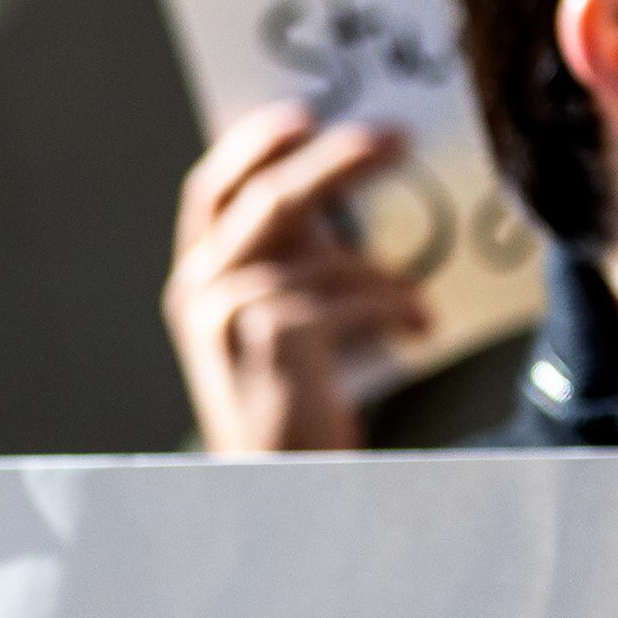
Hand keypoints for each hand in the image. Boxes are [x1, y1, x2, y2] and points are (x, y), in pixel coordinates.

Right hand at [161, 101, 425, 454]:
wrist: (283, 503)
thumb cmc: (294, 420)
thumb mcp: (280, 329)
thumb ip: (291, 266)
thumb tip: (342, 194)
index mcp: (195, 286)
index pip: (211, 190)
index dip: (255, 143)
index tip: (308, 113)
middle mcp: (199, 294)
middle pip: (269, 198)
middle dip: (337, 161)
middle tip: (399, 138)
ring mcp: (230, 315)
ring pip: (326, 257)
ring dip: (387, 275)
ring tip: (422, 303)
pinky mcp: (274, 337)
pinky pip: (352, 294)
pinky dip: (397, 307)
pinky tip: (421, 331)